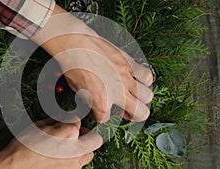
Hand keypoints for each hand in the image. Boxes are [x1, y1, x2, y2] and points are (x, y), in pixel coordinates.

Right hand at [0, 118, 101, 168]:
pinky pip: (79, 165)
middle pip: (93, 138)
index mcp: (69, 132)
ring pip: (89, 154)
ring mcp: (74, 163)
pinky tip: (62, 157)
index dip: (70, 119)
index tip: (65, 122)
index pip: (78, 120)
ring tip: (69, 147)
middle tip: (77, 133)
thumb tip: (62, 119)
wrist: (16, 166)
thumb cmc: (24, 146)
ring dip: (82, 148)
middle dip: (85, 134)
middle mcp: (76, 148)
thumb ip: (56, 120)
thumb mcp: (39, 125)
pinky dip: (74, 159)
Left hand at [32, 5, 153, 122]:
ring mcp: (126, 77)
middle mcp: (118, 92)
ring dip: (140, 98)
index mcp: (101, 102)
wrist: (74, 43)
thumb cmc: (72, 65)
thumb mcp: (77, 90)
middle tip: (125, 110)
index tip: (94, 109)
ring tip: (131, 94)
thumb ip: (90, 101)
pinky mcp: (129, 62)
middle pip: (142, 114)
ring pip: (148, 96)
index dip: (98, 115)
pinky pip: (147, 76)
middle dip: (133, 115)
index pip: (105, 118)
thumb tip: (95, 105)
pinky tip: (135, 78)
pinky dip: (143, 79)